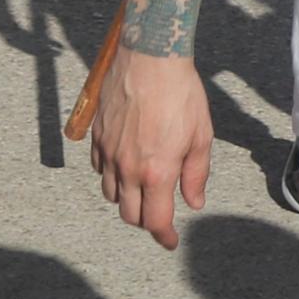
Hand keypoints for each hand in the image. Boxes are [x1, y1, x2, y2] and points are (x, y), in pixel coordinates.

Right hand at [91, 46, 211, 251]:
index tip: (170, 241)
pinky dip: (111, 176)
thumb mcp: (201, 135)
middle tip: (160, 214)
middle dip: (146, 221)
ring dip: (127, 200)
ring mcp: (108, 153)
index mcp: (157, 172)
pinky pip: (99, 170)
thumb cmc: (181, 93)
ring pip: (110, 195)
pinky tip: (125, 165)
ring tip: (144, 189)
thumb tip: (193, 202)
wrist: (150, 57)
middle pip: (129, 214)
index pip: (155, 221)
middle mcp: (127, 168)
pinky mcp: (97, 138)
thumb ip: (196, 174)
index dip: (164, 237)